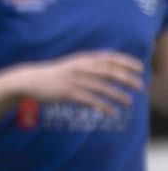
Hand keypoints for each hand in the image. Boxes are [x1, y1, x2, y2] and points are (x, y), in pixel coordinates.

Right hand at [15, 51, 145, 113]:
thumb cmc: (53, 74)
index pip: (111, 58)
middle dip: (128, 79)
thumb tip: (109, 69)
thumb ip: (89, 64)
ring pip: (104, 88)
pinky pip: (91, 101)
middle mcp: (81, 68)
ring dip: (119, 95)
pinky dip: (104, 107)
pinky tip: (111, 112)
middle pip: (111, 72)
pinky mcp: (69, 94)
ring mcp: (75, 81)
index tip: (140, 68)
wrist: (29, 81)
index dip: (128, 62)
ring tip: (129, 102)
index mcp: (83, 59)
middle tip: (140, 86)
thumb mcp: (72, 64)